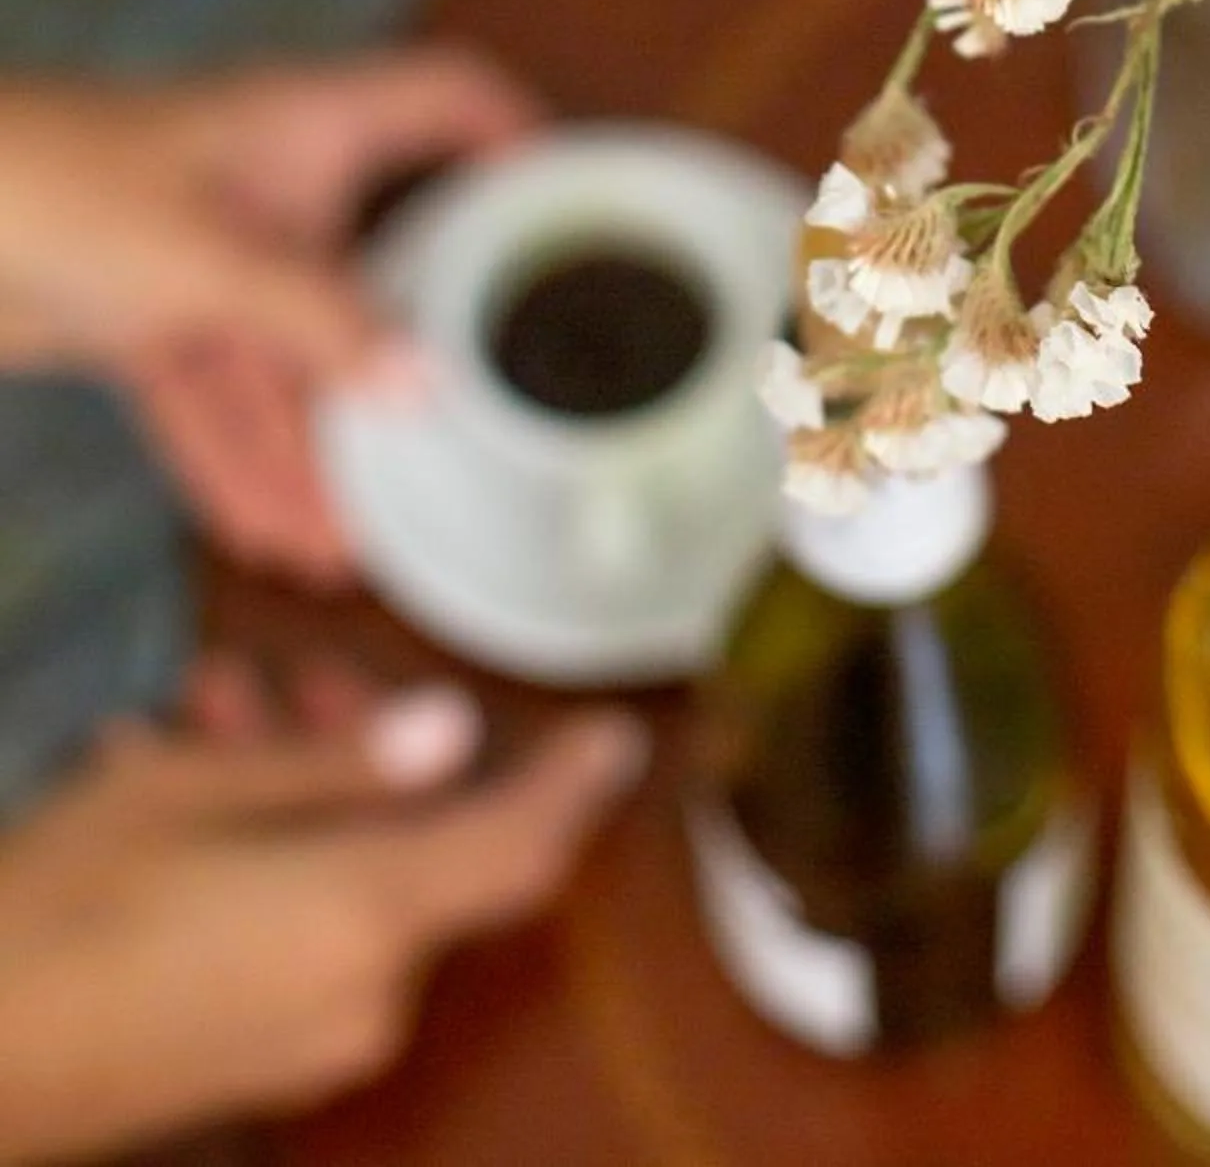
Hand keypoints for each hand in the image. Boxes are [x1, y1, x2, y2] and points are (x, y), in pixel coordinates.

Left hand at [0, 50, 539, 578]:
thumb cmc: (62, 186)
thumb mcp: (216, 259)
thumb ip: (323, 327)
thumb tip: (424, 388)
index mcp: (308, 122)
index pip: (448, 99)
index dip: (515, 134)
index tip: (569, 209)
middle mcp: (270, 182)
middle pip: (373, 266)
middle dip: (410, 360)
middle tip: (465, 438)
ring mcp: (205, 249)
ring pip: (288, 358)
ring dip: (314, 450)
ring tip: (355, 550)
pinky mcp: (142, 312)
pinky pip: (213, 398)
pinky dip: (236, 462)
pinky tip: (264, 539)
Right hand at [0, 662, 646, 1165]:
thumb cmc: (63, 907)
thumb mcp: (190, 791)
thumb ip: (335, 764)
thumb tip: (447, 734)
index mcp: (366, 917)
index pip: (518, 847)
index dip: (574, 784)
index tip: (615, 732)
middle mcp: (362, 995)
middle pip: (418, 851)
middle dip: (372, 752)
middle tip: (303, 676)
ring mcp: (306, 1045)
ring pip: (351, 884)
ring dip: (308, 796)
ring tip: (212, 712)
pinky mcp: (252, 1064)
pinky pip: (304, 938)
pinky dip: (278, 862)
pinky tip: (190, 791)